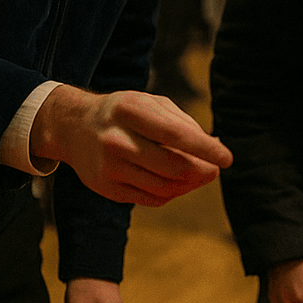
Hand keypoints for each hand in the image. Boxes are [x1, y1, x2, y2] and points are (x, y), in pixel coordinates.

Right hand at [30, 86, 232, 205]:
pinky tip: (177, 182)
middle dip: (202, 171)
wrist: (76, 127)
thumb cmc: (126, 113)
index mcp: (130, 110)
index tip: (227, 158)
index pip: (176, 135)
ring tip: (200, 175)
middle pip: (173, 166)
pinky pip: (151, 198)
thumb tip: (215, 147)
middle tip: (214, 169)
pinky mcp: (106, 189)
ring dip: (189, 184)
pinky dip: (171, 193)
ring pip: (165, 187)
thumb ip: (184, 124)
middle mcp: (116, 139)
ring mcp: (109, 167)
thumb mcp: (152, 104)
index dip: (206, 149)